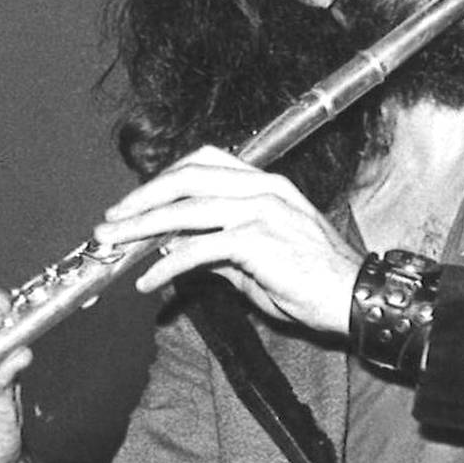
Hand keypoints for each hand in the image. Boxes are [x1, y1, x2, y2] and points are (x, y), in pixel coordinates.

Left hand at [92, 146, 363, 336]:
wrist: (353, 300)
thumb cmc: (311, 282)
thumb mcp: (256, 262)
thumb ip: (218, 251)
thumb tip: (176, 249)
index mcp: (265, 184)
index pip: (202, 162)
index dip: (163, 179)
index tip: (134, 202)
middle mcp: (262, 189)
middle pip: (186, 177)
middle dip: (142, 198)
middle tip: (110, 222)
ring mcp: (261, 211)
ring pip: (186, 209)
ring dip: (142, 228)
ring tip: (114, 246)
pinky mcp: (257, 242)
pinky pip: (198, 249)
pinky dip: (167, 264)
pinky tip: (148, 281)